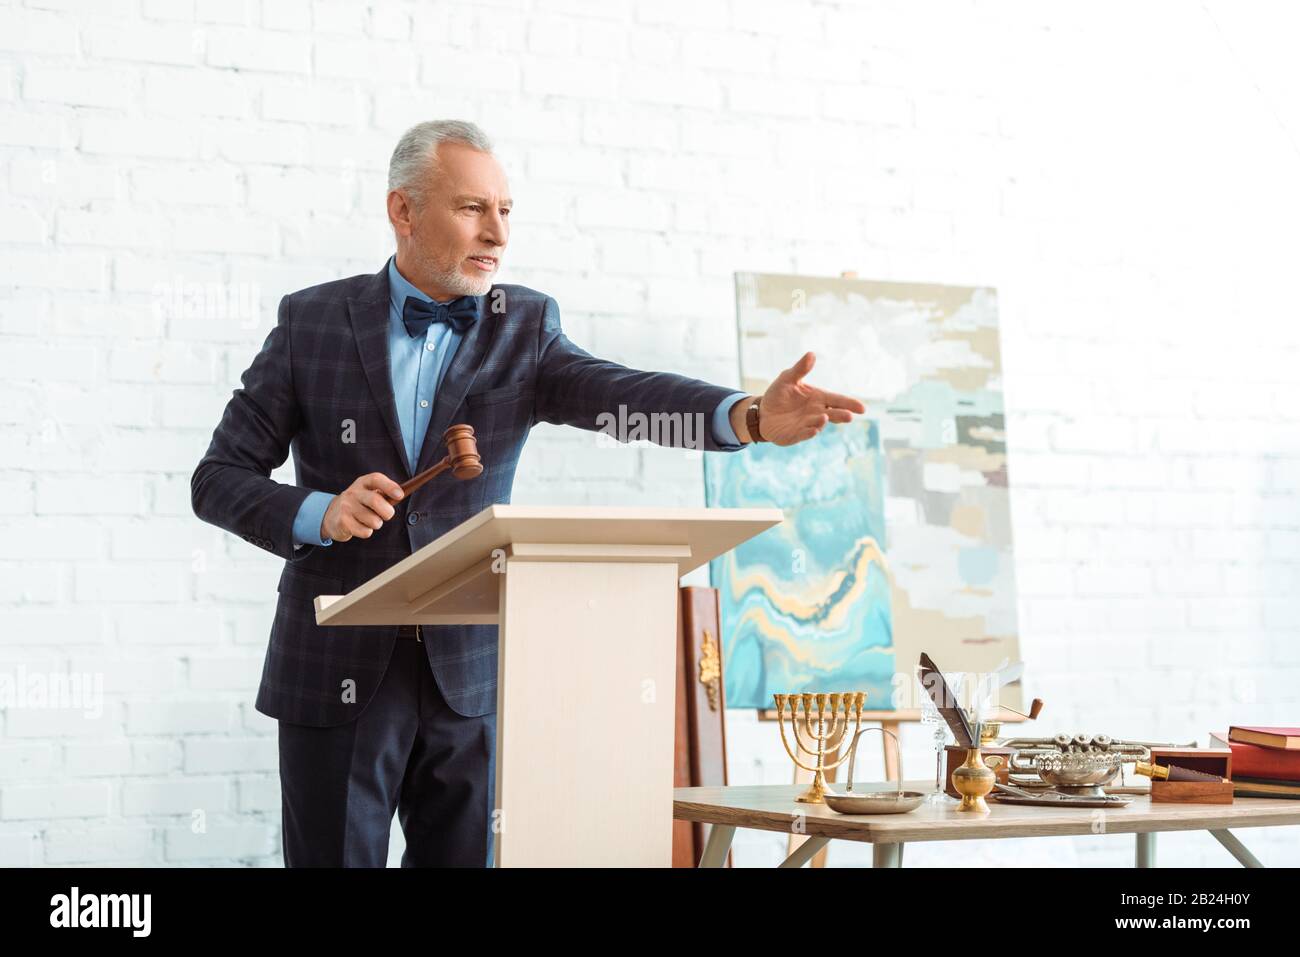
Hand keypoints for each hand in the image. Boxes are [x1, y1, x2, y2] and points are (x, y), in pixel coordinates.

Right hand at [322, 472, 403, 541]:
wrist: (332, 515)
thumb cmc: (360, 504)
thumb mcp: (369, 494)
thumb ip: (384, 495)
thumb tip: (401, 495)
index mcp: (363, 483)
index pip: (376, 479)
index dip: (390, 486)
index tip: (400, 495)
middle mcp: (353, 492)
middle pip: (375, 501)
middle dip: (387, 512)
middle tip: (388, 515)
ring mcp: (346, 506)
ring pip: (373, 520)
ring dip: (377, 524)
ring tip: (370, 521)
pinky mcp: (343, 521)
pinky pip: (365, 532)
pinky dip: (367, 532)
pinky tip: (360, 527)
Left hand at [746, 352, 866, 445]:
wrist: (762, 413)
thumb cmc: (778, 395)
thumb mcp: (787, 379)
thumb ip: (800, 369)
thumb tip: (811, 354)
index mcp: (818, 398)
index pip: (837, 400)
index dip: (849, 404)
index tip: (862, 408)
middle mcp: (816, 412)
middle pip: (833, 414)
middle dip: (841, 415)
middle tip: (850, 416)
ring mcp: (806, 424)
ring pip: (818, 424)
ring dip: (822, 422)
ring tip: (825, 417)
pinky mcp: (795, 435)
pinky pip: (804, 434)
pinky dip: (809, 433)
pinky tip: (814, 431)